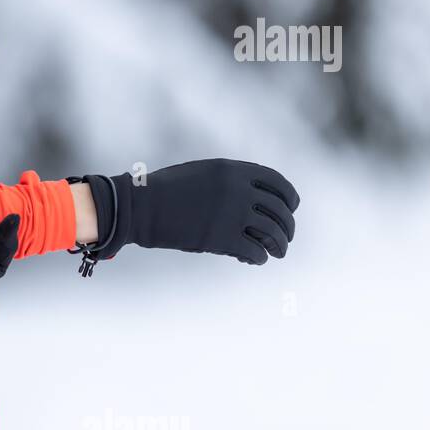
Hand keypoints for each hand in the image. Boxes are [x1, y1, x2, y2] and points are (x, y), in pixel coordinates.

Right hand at [94, 158, 299, 264]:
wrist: (138, 207)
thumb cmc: (163, 191)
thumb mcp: (200, 174)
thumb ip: (228, 181)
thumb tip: (252, 198)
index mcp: (233, 170)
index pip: (278, 183)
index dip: (289, 198)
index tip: (291, 209)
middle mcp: (238, 189)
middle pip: (280, 210)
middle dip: (287, 226)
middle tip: (285, 238)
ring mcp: (231, 214)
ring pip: (273, 233)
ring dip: (280, 245)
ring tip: (277, 252)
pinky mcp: (221, 238)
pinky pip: (255, 251)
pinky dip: (259, 257)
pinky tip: (254, 259)